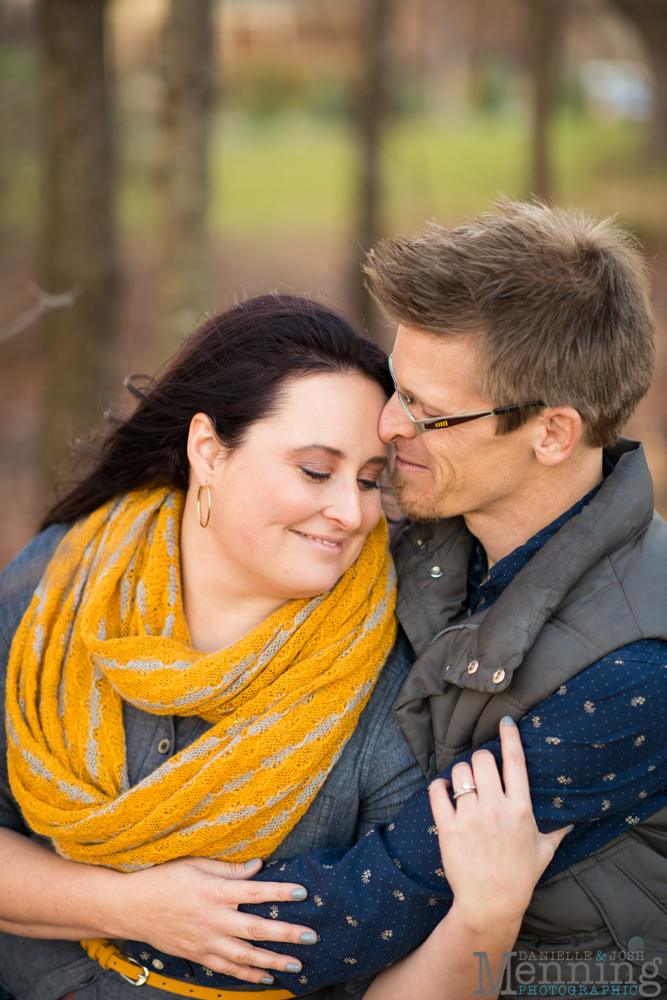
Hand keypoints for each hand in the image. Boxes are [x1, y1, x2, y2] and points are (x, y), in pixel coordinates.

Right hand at [109, 855, 315, 984]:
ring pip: (245, 955)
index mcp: (214, 892)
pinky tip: (266, 977)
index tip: (302, 893)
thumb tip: (258, 866)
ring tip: (297, 964)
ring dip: (273, 961)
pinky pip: (227, 968)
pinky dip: (247, 974)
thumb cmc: (163, 879)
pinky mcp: (198, 955)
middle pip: (256, 929)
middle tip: (311, 937)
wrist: (130, 907)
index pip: (254, 892)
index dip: (279, 893)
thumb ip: (228, 869)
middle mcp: (212, 919)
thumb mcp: (195, 864)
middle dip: (286, 934)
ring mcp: (205, 941)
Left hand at [429, 717, 569, 934]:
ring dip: (460, 773)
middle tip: (481, 770)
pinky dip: (438, 786)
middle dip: (481, 760)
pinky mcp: (447, 828)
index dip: (510, 736)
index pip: (515, 761)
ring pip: (459, 772)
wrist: (490, 904)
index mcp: (520, 810)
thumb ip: (558, 828)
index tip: (505, 720)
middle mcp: (495, 809)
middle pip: (482, 760)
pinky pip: (436, 792)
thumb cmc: (520, 876)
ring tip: (464, 784)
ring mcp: (470, 818)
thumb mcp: (545, 851)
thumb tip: (573, 815)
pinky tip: (444, 790)